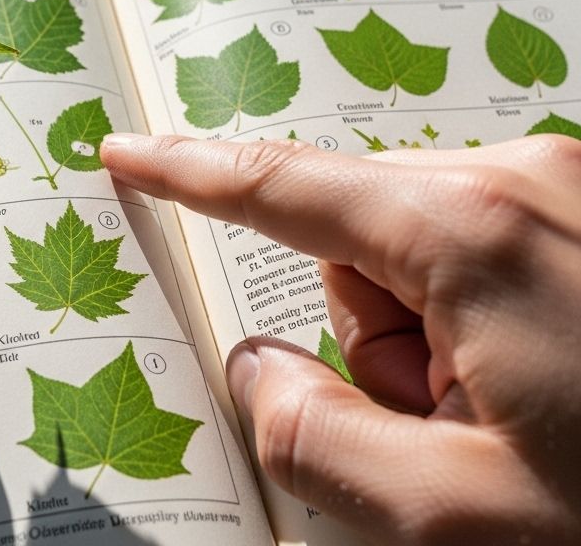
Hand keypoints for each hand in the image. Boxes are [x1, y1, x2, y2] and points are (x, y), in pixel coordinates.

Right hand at [101, 133, 580, 543]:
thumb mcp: (454, 525)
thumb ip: (313, 440)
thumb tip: (257, 365)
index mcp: (469, 232)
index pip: (280, 186)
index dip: (187, 174)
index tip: (124, 152)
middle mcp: (520, 177)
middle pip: (357, 234)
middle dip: (372, 328)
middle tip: (447, 422)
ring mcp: (565, 185)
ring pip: (419, 244)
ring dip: (432, 330)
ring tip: (513, 411)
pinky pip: (480, 243)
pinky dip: (481, 311)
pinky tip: (548, 378)